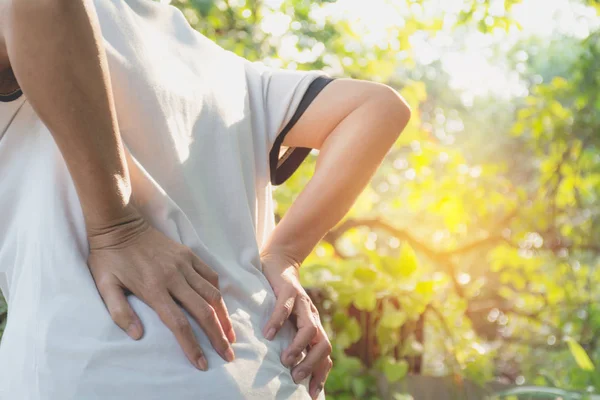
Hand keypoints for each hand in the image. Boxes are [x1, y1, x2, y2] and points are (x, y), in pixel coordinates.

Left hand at [86, 207, 235, 370]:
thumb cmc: (109, 258)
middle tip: (228, 354)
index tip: (202, 363)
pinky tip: (220, 304)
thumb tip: (137, 335)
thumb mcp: (105, 286)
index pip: (179, 324)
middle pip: (203, 311)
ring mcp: (184, 264)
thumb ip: (120, 312)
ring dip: (224, 316)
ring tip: (230, 333)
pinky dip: (218, 291)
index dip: (192, 346)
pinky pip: (210, 274)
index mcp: (154, 289)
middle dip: (218, 335)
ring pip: (212, 293)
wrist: (118, 223)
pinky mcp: (188, 254)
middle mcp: (174, 278)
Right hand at [260, 250, 331, 398]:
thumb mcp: (288, 323)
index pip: (325, 355)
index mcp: (313, 328)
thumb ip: (290, 342)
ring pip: (309, 328)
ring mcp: (302, 303)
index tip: (310, 394)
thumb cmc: (281, 299)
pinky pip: (286, 307)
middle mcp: (312, 317)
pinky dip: (278, 321)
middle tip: (296, 377)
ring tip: (285, 359)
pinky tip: (268, 334)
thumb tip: (285, 371)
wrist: (279, 263)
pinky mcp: (289, 290)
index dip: (321, 375)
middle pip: (323, 344)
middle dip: (312, 364)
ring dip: (298, 347)